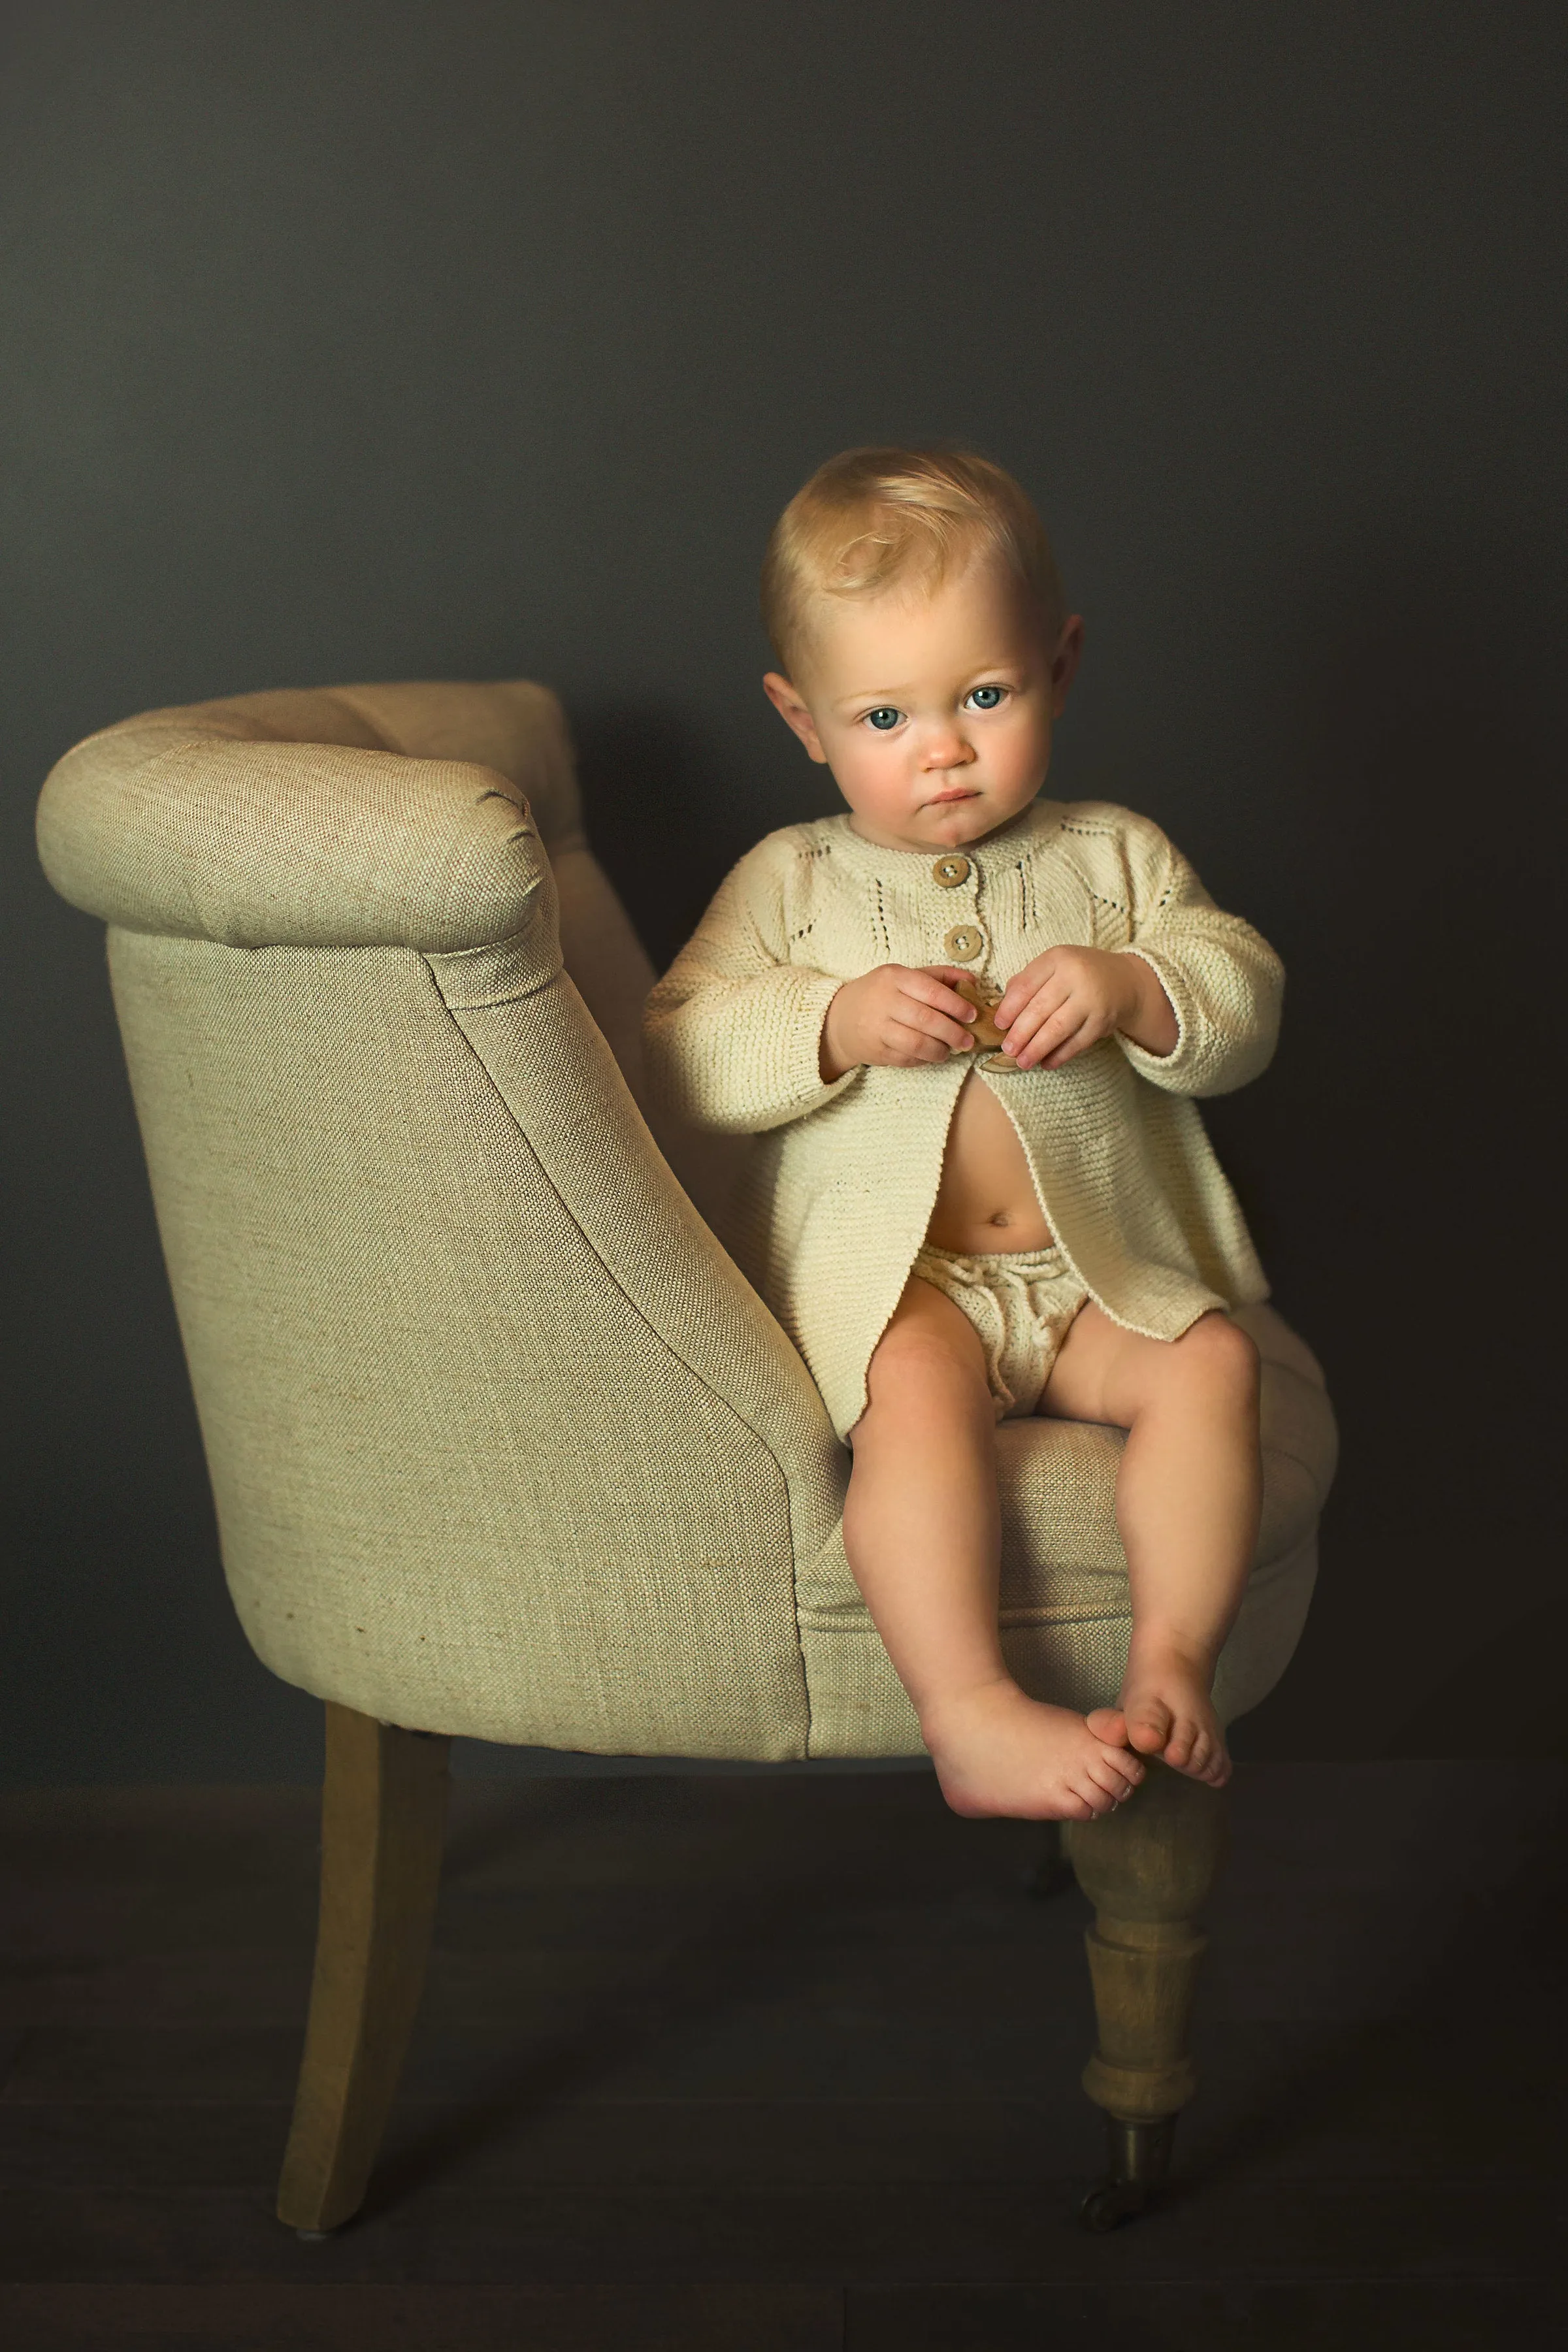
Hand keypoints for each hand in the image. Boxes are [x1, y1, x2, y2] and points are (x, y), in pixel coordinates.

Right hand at [820, 965, 978, 1081]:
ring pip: (917, 1044)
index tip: (972, 1015)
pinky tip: (931, 1055)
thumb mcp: (904, 976)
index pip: (931, 991)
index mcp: (894, 977)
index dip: (956, 1005)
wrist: (839, 1018)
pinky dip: (924, 1060)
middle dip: (953, 1032)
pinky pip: (907, 1059)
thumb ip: (939, 976)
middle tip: (967, 1040)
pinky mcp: (875, 1051)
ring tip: (949, 1050)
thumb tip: (973, 981)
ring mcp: (877, 1028)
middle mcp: (884, 1001)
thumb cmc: (880, 994)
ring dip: (940, 1050)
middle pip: (926, 1020)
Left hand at [994, 947, 1176, 1070]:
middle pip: (1040, 1009)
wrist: (1125, 980)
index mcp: (1057, 959)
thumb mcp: (1055, 966)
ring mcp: (1091, 999)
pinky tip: (1046, 1063)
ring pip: (1057, 1028)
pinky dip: (1060, 1055)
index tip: (999, 1025)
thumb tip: (1002, 1009)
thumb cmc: (1079, 974)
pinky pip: (1077, 1042)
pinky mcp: (1103, 1021)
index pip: (1026, 986)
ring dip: (1037, 1048)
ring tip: (1023, 1062)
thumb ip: (1028, 981)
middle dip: (1020, 1034)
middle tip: (1008, 1050)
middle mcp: (1075, 976)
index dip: (1009, 1008)